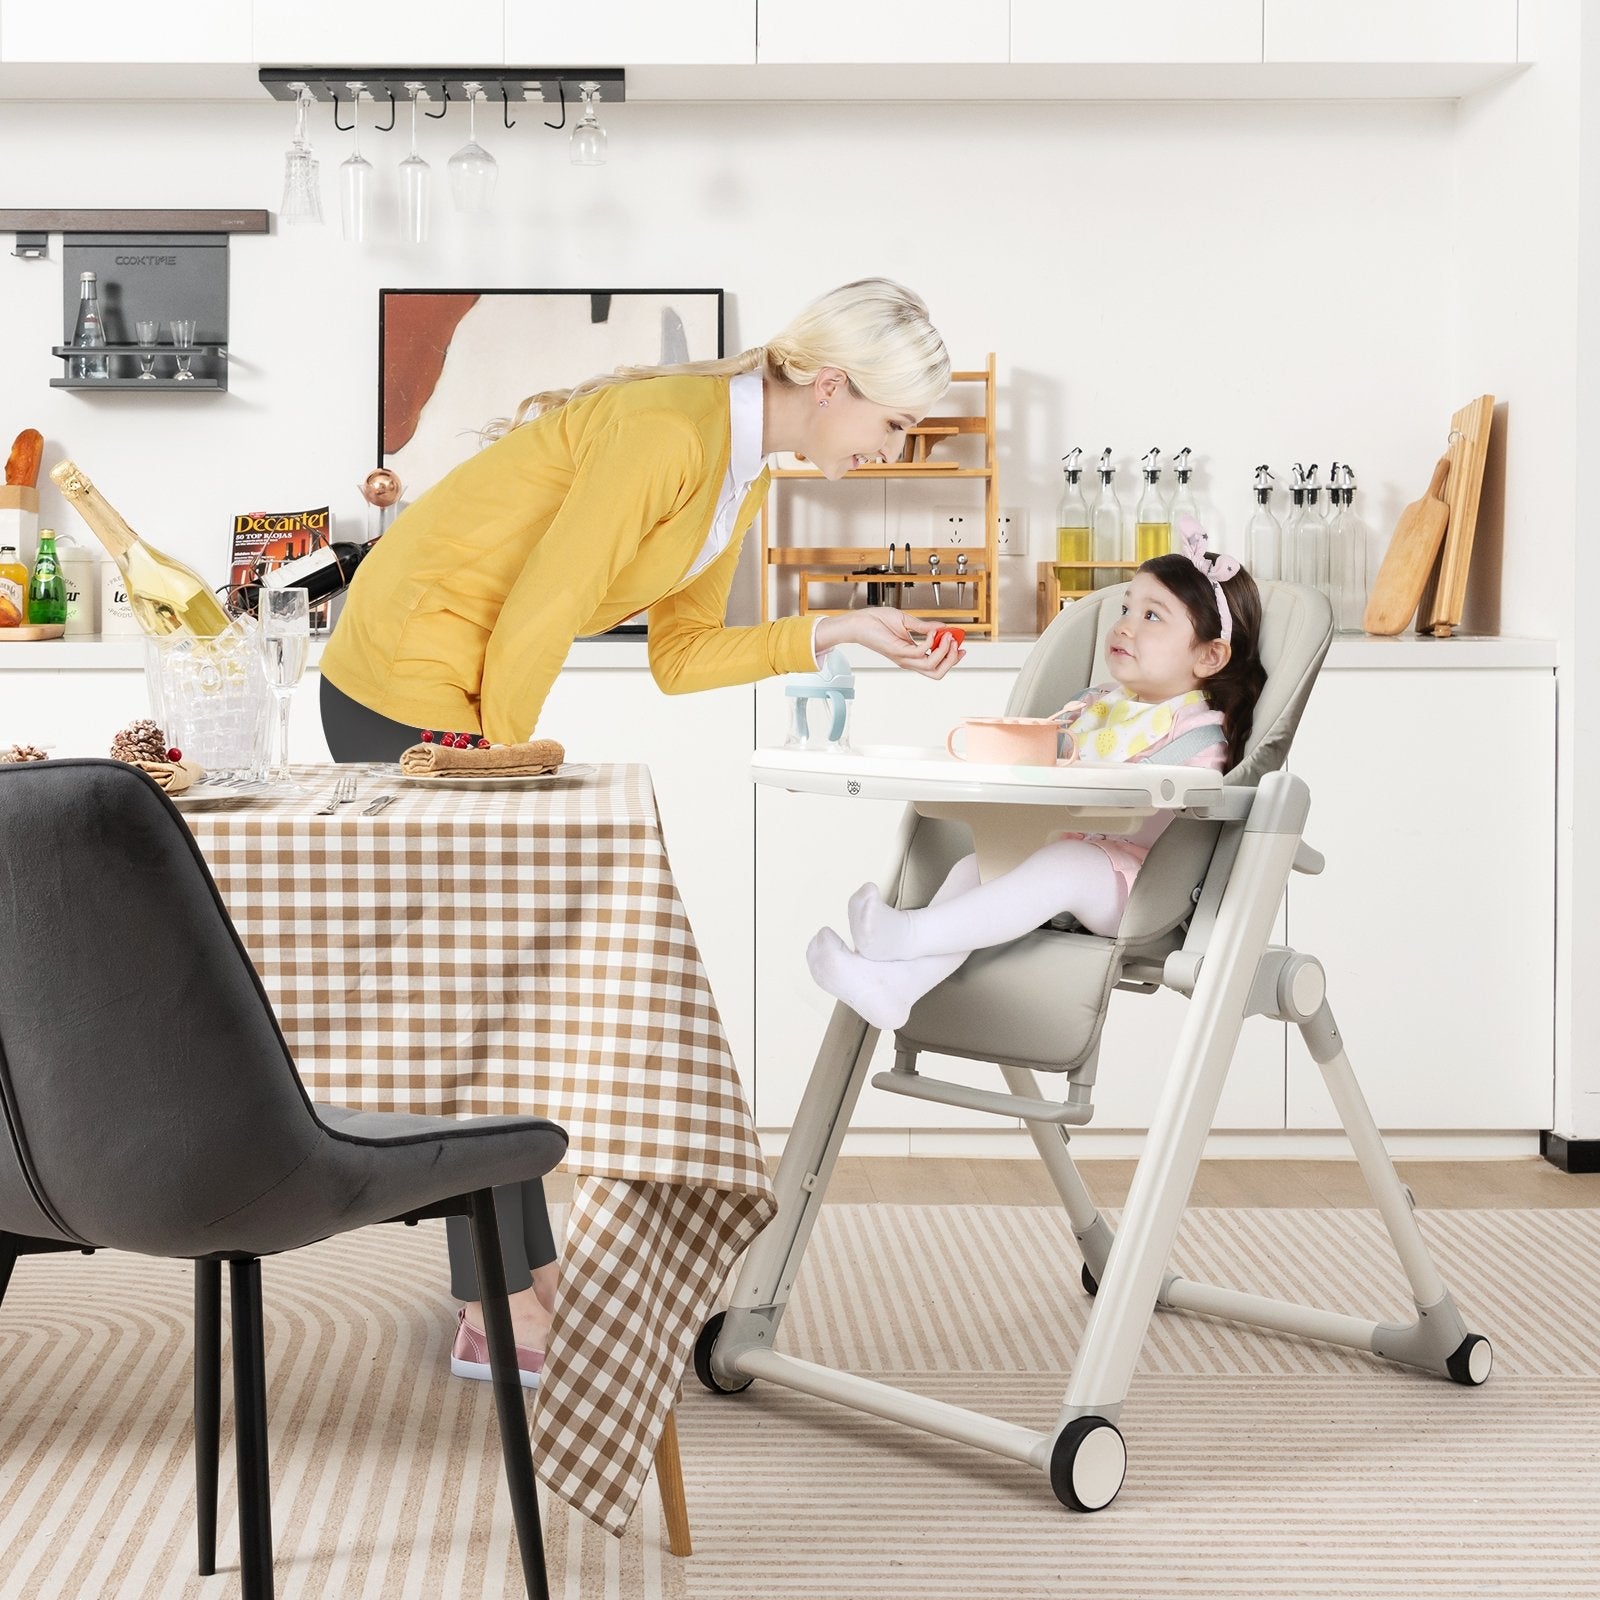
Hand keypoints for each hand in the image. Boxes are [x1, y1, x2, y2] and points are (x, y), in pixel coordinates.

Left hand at [813, 607, 965, 678]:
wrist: (860, 622)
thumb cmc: (877, 622)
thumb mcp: (906, 622)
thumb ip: (925, 626)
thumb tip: (942, 627)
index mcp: (912, 655)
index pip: (937, 666)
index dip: (953, 659)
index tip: (962, 646)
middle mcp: (909, 660)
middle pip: (937, 673)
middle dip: (952, 659)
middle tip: (957, 643)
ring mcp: (904, 658)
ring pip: (932, 666)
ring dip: (945, 650)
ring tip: (947, 635)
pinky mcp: (898, 651)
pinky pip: (922, 652)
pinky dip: (931, 641)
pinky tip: (932, 630)